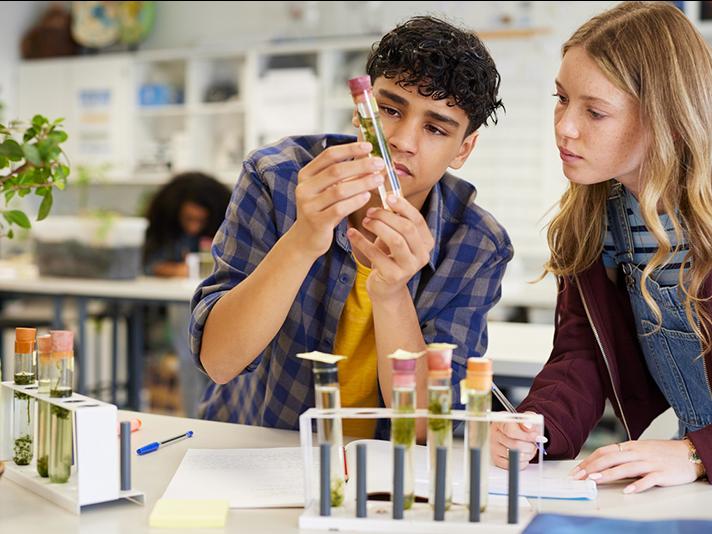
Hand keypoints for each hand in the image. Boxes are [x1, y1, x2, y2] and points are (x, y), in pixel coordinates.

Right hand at [292, 142, 384, 258]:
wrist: (306, 239)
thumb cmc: (322, 211)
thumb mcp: (328, 190)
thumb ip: (344, 176)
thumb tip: (369, 159)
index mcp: (306, 175)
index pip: (329, 155)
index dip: (350, 149)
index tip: (369, 147)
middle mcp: (304, 188)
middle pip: (336, 171)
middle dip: (360, 165)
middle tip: (379, 163)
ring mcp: (308, 205)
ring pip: (339, 190)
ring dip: (362, 183)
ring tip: (379, 178)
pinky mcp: (317, 222)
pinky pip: (340, 209)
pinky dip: (355, 201)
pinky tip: (367, 196)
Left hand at [346, 195, 433, 299]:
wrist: (386, 288)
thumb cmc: (389, 256)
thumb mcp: (395, 236)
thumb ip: (395, 218)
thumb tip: (386, 190)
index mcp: (426, 242)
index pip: (417, 219)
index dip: (403, 206)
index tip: (387, 196)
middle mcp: (422, 255)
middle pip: (407, 228)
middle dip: (387, 216)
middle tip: (370, 211)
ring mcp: (409, 267)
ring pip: (396, 241)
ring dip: (378, 227)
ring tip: (364, 221)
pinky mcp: (394, 277)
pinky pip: (377, 255)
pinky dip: (362, 242)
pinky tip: (352, 233)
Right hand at [490, 412, 541, 469]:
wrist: (514, 432)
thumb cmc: (520, 425)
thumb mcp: (526, 418)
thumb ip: (529, 420)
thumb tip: (528, 426)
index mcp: (499, 422)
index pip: (510, 430)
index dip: (526, 435)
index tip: (535, 436)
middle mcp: (494, 435)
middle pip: (515, 445)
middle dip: (530, 446)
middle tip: (534, 443)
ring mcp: (494, 448)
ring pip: (516, 457)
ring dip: (528, 454)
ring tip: (529, 448)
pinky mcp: (496, 460)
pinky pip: (514, 465)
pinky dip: (523, 462)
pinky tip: (523, 454)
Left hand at [570, 439, 700, 492]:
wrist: (688, 453)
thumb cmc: (662, 452)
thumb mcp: (639, 449)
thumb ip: (622, 455)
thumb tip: (601, 464)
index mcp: (630, 446)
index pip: (605, 451)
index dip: (589, 460)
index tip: (576, 470)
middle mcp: (638, 453)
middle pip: (611, 458)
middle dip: (592, 467)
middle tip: (579, 478)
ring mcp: (650, 463)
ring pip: (626, 468)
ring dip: (609, 474)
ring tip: (595, 480)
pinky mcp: (662, 473)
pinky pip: (649, 479)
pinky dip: (638, 485)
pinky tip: (628, 491)